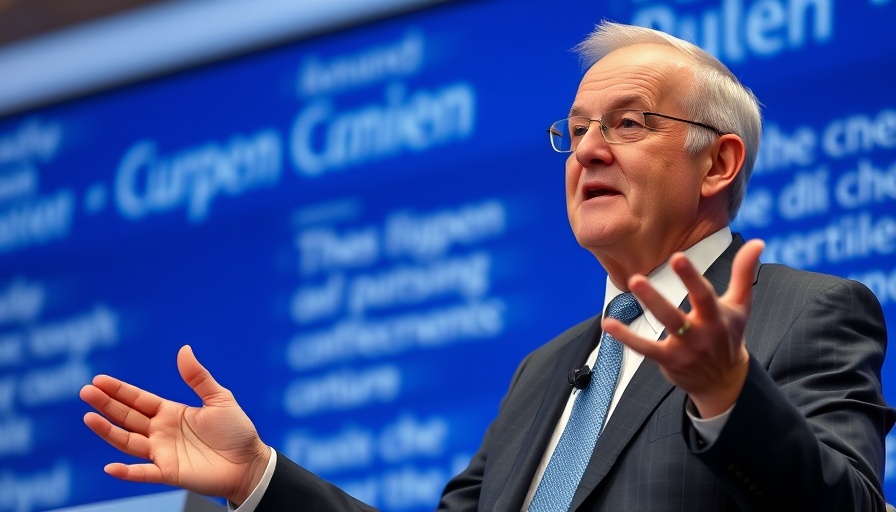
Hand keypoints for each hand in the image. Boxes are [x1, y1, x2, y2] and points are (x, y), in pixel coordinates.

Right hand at [79, 345, 270, 504]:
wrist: (250, 462)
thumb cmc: (237, 431)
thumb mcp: (219, 398)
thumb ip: (198, 377)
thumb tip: (183, 349)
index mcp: (171, 413)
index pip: (139, 400)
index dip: (119, 391)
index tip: (98, 380)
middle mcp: (161, 432)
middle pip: (127, 417)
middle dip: (107, 404)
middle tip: (86, 392)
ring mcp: (162, 453)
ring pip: (128, 442)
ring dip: (108, 431)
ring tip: (89, 417)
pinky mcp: (169, 472)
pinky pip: (144, 473)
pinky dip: (128, 472)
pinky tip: (110, 467)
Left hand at [603, 239, 764, 417]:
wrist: (725, 381)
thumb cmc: (729, 335)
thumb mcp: (740, 306)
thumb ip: (744, 273)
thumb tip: (758, 242)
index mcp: (717, 317)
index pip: (703, 295)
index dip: (690, 277)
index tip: (677, 257)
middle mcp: (700, 334)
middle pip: (675, 315)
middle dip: (656, 298)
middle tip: (635, 278)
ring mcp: (683, 349)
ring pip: (661, 327)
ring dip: (644, 309)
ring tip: (629, 287)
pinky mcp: (668, 360)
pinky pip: (645, 349)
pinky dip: (627, 338)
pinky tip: (609, 324)